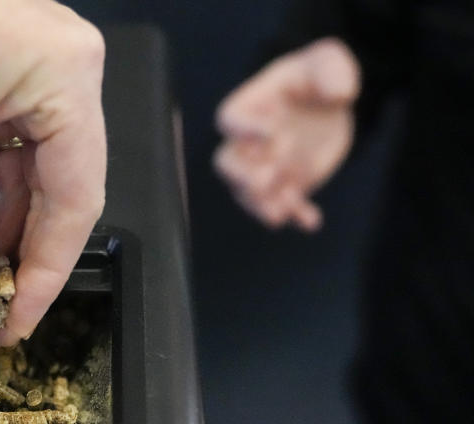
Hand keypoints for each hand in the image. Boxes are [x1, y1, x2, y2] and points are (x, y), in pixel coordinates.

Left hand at [0, 0, 106, 342]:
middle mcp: (68, 65)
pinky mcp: (4, 63)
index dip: (45, 274)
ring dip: (0, 219)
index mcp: (66, 75)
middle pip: (61, 184)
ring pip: (33, 166)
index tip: (14, 326)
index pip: (76, 199)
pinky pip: (8, 139)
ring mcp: (37, 60)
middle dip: (21, 249)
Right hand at [214, 37, 359, 231]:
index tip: (274, 131)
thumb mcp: (328, 61)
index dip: (244, 129)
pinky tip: (311, 221)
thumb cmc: (318, 76)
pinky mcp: (287, 185)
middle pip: (227, 164)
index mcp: (250, 107)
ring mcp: (266, 167)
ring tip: (279, 214)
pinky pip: (284, 205)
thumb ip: (331, 70)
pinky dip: (295, 215)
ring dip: (261, 205)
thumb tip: (338, 95)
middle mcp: (249, 142)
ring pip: (248, 193)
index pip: (230, 119)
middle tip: (266, 178)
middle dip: (241, 176)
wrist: (329, 104)